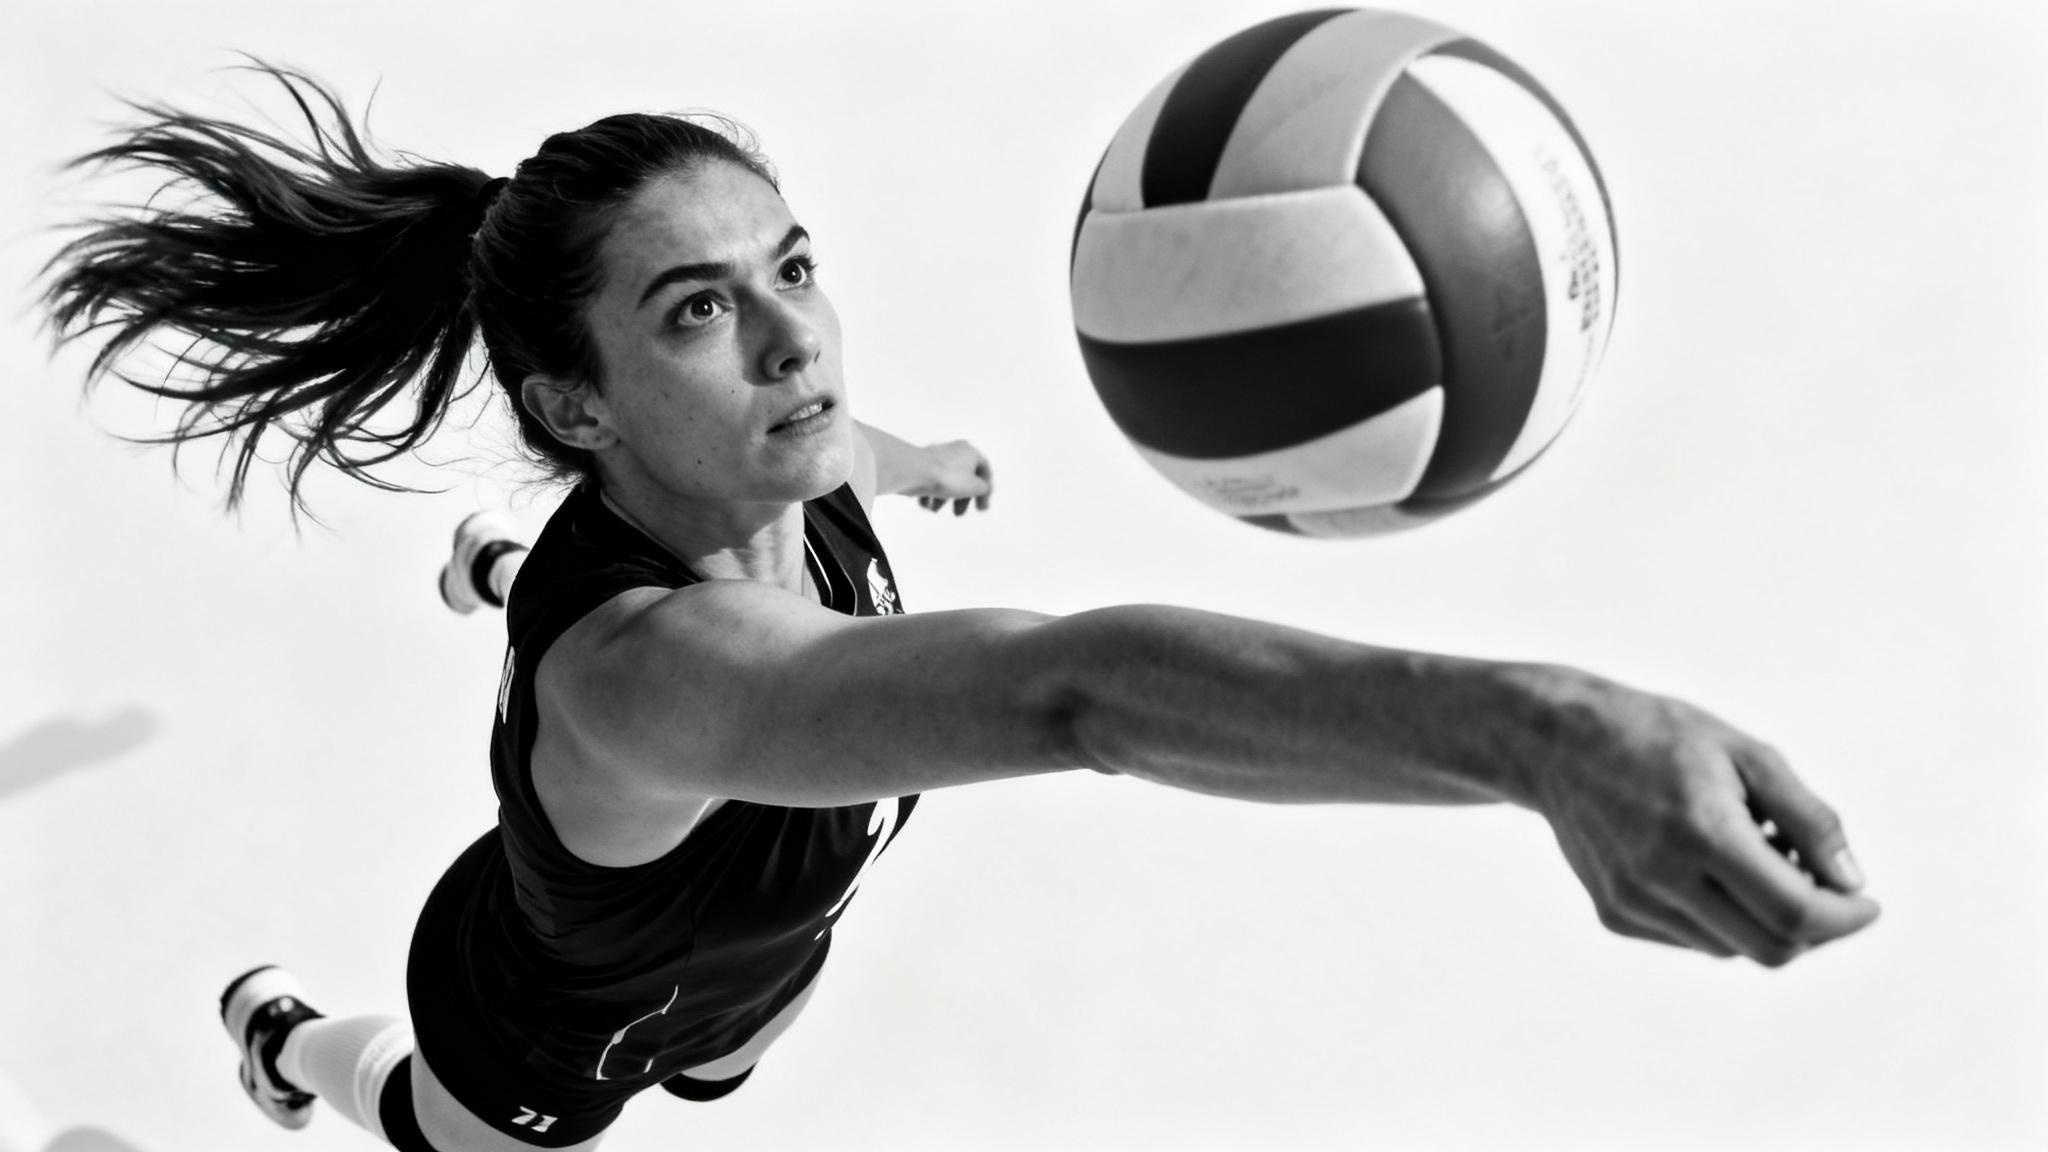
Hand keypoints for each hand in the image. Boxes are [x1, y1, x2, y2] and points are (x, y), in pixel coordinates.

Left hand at [908, 440, 992, 515]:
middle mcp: (954, 450)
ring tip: (935, 510)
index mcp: (970, 451)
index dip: (985, 491)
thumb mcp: (974, 487)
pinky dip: (929, 494)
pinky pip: (930, 480)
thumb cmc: (948, 477)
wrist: (915, 471)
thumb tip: (981, 489)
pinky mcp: (921, 464)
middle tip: (958, 513)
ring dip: (943, 498)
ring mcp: (936, 456)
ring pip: (945, 481)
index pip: (984, 470)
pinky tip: (925, 505)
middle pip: (963, 478)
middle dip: (961, 498)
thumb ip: (983, 489)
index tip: (980, 508)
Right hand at [1526, 672, 1879, 964]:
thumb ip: (1808, 818)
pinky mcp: (1616, 915)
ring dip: (1765, 919)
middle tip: (1827, 890)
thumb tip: (1853, 881)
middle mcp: (1663, 877)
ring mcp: (1635, 902)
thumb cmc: (1661, 737)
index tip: (1867, 902)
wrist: (1559, 743)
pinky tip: (1710, 866)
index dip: (1845, 917)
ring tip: (1756, 857)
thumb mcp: (1747, 754)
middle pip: (1771, 947)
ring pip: (1733, 949)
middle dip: (1816, 929)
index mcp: (1703, 831)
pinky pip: (1694, 939)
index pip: (1795, 911)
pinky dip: (1722, 917)